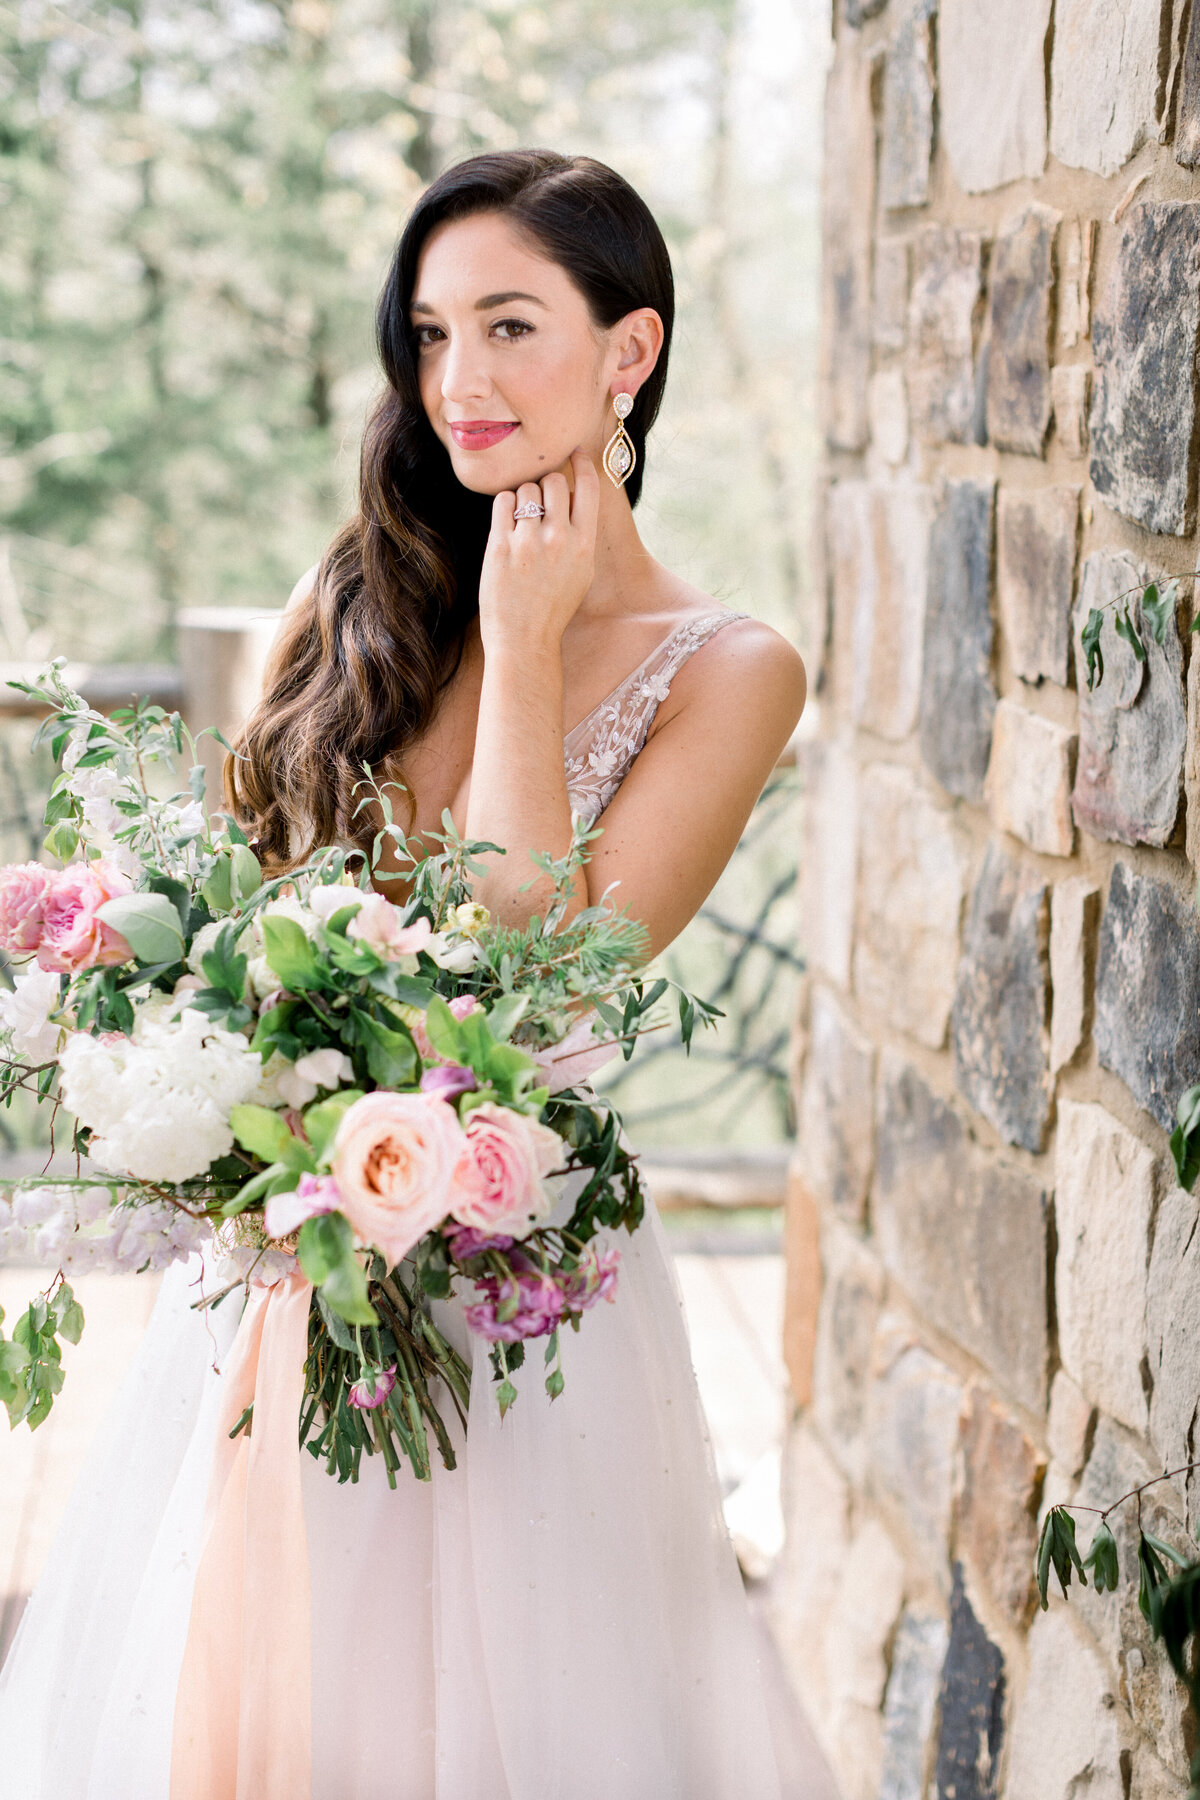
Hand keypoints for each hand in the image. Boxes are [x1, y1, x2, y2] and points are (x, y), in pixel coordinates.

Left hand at [477, 450, 599, 657]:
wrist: (524, 639)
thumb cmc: (553, 607)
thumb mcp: (581, 573)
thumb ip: (580, 534)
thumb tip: (574, 496)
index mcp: (584, 545)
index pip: (588, 488)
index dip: (581, 464)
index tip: (574, 452)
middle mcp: (559, 539)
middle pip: (553, 480)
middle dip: (546, 485)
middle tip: (539, 503)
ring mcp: (528, 542)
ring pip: (526, 488)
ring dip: (522, 498)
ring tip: (521, 523)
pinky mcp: (500, 546)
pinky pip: (502, 502)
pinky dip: (504, 506)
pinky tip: (506, 525)